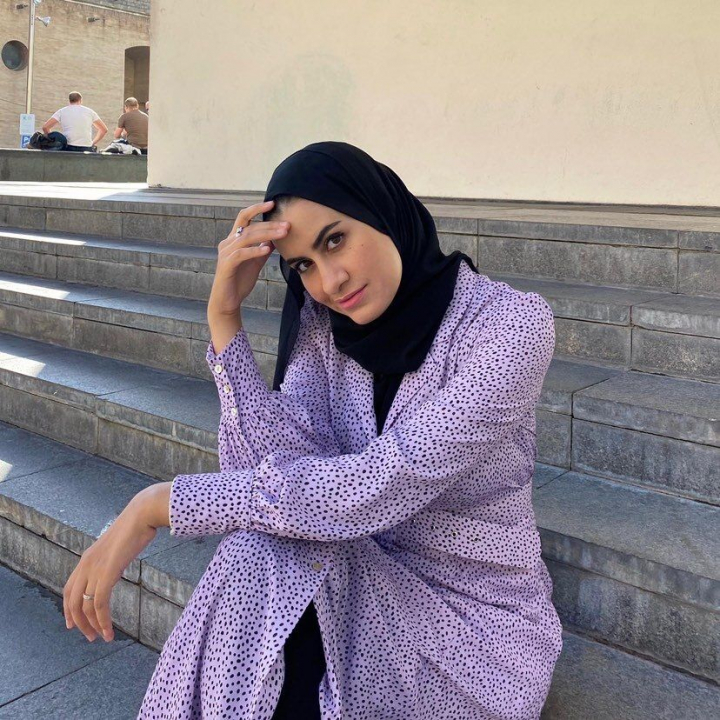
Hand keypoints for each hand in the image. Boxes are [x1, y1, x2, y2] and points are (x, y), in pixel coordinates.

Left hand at [63, 492, 160, 642]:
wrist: (141, 515)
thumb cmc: (137, 527)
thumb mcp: (118, 546)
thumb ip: (113, 558)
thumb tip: (118, 563)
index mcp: (87, 558)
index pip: (69, 589)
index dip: (68, 609)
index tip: (72, 625)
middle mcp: (86, 565)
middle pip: (73, 602)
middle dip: (79, 623)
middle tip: (90, 637)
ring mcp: (95, 569)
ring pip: (85, 607)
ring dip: (92, 626)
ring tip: (102, 637)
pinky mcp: (106, 573)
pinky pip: (99, 604)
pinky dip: (102, 621)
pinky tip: (109, 631)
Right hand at [207, 200, 289, 316]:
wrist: (228, 300)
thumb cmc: (240, 281)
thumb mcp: (256, 262)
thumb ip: (263, 249)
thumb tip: (275, 239)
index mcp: (233, 240)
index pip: (244, 217)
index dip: (257, 209)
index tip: (273, 204)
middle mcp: (228, 243)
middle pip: (249, 226)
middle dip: (269, 225)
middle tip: (287, 225)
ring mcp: (226, 253)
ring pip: (246, 237)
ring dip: (266, 234)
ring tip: (283, 234)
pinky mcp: (226, 265)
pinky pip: (241, 254)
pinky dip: (255, 250)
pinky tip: (267, 249)